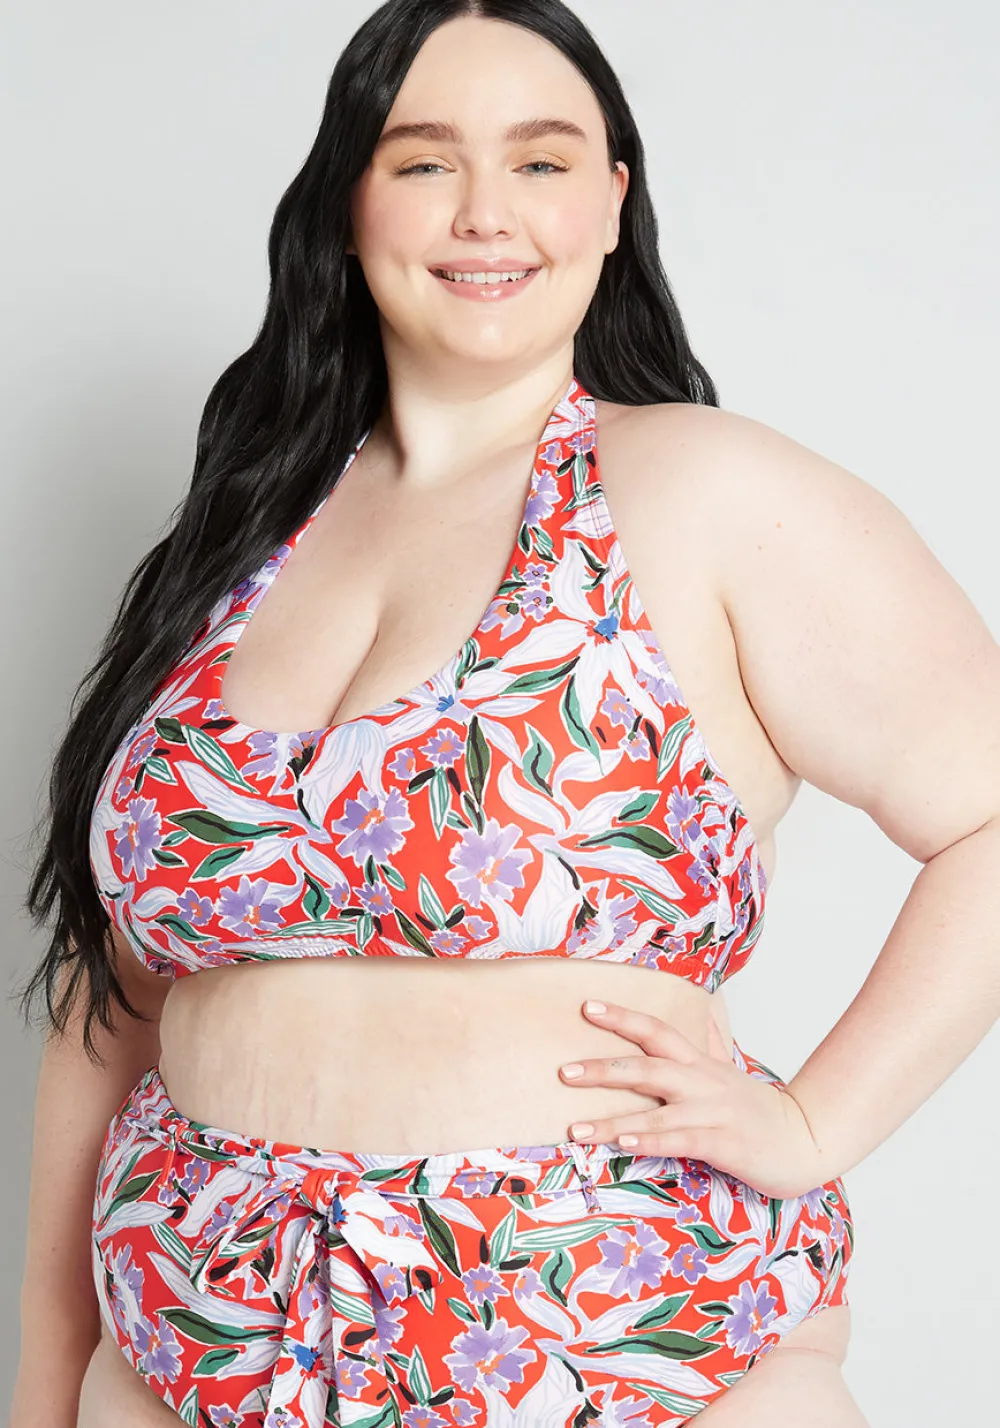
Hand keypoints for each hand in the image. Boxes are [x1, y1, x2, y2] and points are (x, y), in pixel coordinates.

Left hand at [559, 1000, 827, 1198]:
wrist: (805, 1139)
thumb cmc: (761, 1108)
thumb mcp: (733, 1070)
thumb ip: (715, 1042)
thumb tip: (709, 1013)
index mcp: (700, 1062)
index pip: (656, 1030)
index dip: (622, 1017)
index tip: (586, 1007)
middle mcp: (701, 1082)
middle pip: (647, 1066)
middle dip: (604, 1068)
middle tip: (564, 1072)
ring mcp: (711, 1112)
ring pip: (655, 1112)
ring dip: (611, 1120)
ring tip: (575, 1128)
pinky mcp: (720, 1143)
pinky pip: (678, 1140)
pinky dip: (648, 1141)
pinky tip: (622, 1143)